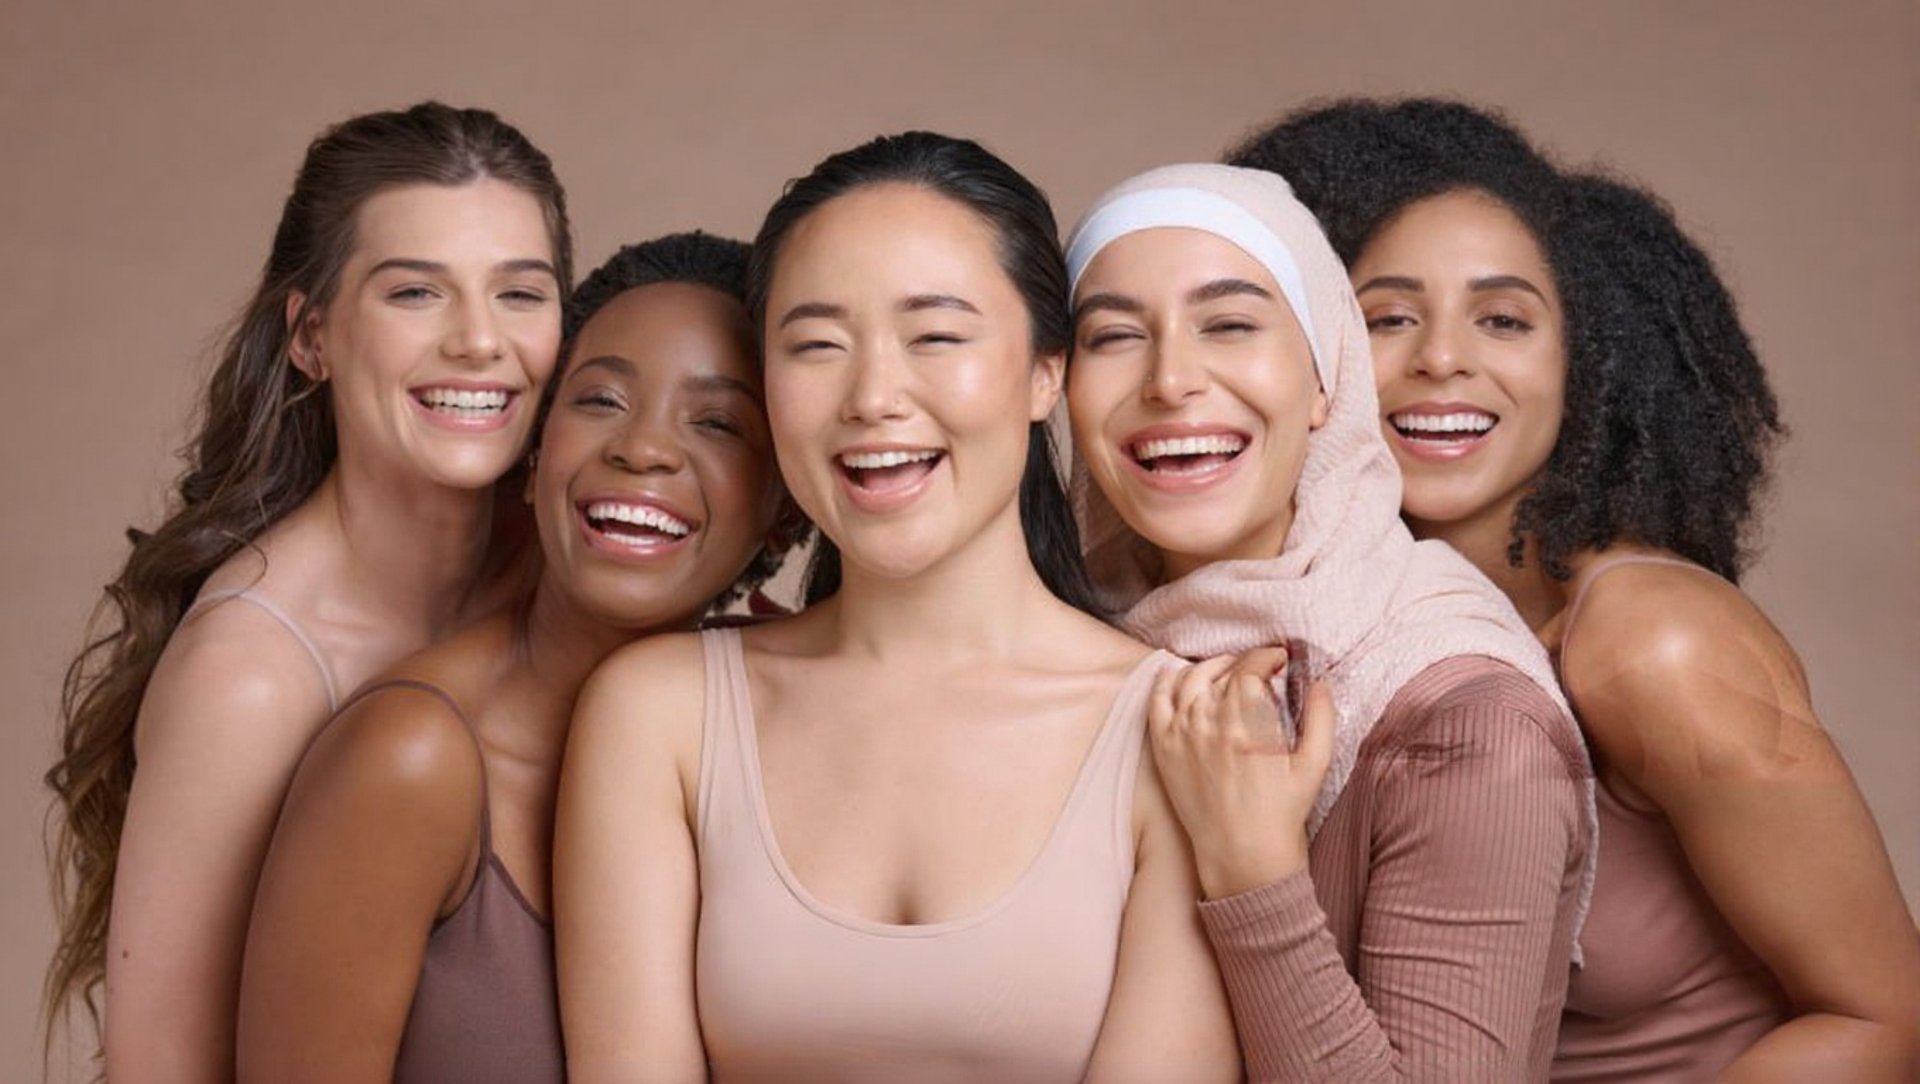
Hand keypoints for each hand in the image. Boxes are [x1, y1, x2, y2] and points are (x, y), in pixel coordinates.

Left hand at [1148, 647, 1335, 899]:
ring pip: (1191, 679)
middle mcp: (1211, 721)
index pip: (1252, 667)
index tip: (1279, 661)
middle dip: (1246, 664)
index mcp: (1248, 722)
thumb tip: (1320, 681)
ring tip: (1227, 671)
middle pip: (1224, 672)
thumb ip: (1321, 717)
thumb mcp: (1315, 765)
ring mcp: (1183, 733)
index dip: (1268, 657)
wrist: (1243, 855)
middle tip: (1259, 670)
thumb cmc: (1282, 813)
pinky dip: (1166, 681)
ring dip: (1211, 667)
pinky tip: (1179, 677)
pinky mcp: (1164, 749)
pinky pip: (1157, 701)